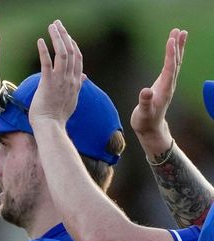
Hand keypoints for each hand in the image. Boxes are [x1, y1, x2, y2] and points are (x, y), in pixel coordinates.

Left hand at [29, 20, 82, 127]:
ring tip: (51, 26)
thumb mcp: (72, 100)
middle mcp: (71, 79)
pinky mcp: (48, 83)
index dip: (73, 44)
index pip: (77, 58)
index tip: (67, 35)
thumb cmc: (57, 116)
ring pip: (62, 53)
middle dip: (65, 35)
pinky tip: (40, 41)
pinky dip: (44, 50)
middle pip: (71, 51)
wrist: (51, 128)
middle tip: (57, 24)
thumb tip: (84, 77)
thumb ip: (78, 86)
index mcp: (76, 82)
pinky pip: (47, 63)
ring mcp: (60, 81)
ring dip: (57, 37)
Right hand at [130, 28, 186, 147]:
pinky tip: (172, 48)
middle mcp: (169, 84)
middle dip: (177, 46)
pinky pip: (170, 65)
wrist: (150, 128)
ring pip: (175, 62)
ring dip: (177, 47)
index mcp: (164, 89)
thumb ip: (145, 102)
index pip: (169, 68)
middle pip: (176, 62)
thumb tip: (146, 91)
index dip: (170, 54)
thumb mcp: (143, 113)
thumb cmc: (145, 121)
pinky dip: (172, 55)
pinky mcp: (164, 84)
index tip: (171, 40)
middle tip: (179, 30)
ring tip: (179, 33)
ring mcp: (167, 84)